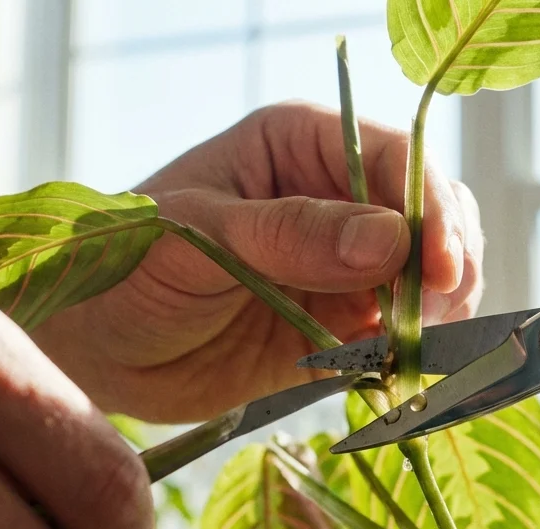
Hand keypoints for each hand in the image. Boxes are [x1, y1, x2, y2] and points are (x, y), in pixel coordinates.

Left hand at [31, 102, 483, 422]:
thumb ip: (291, 236)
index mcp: (302, 145)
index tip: (442, 268)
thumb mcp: (199, 240)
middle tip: (421, 322)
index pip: (396, 160)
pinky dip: (410, 354)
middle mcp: (337, 197)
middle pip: (433, 217)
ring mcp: (347, 265)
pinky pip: (404, 334)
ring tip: (399, 351)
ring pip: (432, 278)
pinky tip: (385, 372)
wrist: (96, 352)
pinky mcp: (346, 325)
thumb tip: (390, 240)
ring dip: (433, 316)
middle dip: (443, 268)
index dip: (432, 211)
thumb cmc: (125, 269)